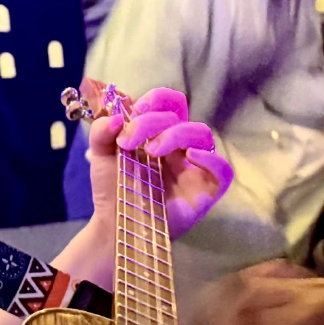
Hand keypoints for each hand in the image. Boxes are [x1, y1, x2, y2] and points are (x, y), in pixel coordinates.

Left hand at [86, 86, 232, 248]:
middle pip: (182, 116)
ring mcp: (194, 167)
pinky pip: (223, 170)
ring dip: (177, 134)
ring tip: (152, 151)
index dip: (156, 99)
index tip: (135, 111)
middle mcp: (180, 146)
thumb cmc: (113, 189)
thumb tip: (117, 117)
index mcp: (159, 132)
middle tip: (129, 141)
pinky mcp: (206, 190)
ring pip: (202, 134)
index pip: (169, 103)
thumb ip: (102, 130)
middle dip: (153, 122)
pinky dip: (211, 159)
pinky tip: (190, 157)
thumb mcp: (100, 155)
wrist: (113, 224)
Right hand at [229, 270, 323, 324]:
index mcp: (321, 316)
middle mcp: (310, 294)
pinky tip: (230, 305)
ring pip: (254, 285)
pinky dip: (243, 291)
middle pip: (247, 299)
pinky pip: (269, 280)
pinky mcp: (315, 285)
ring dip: (224, 306)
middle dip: (215, 324)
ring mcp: (311, 285)